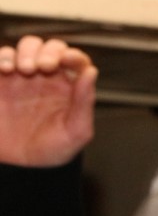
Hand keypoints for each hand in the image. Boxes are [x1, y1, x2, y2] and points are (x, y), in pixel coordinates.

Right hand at [0, 36, 97, 165]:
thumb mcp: (76, 131)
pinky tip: (4, 69)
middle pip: (49, 47)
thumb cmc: (53, 151)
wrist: (22, 168)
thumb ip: (85, 101)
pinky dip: (0, 57)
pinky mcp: (0, 84)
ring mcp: (22, 78)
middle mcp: (47, 78)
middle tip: (43, 67)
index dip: (72, 55)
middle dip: (46, 51)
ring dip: (25, 51)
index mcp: (70, 87)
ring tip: (24, 70)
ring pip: (25, 48)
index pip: (76, 60)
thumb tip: (91, 71)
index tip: (65, 61)